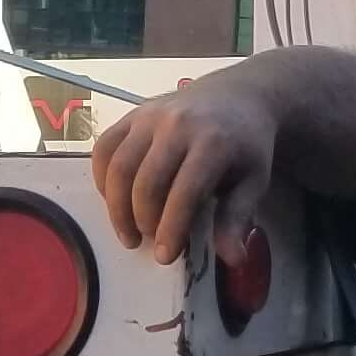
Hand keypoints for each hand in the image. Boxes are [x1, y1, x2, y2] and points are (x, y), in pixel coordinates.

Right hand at [93, 82, 278, 265]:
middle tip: (147, 241)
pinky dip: (102, 178)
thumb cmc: (245, 144)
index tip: (166, 255)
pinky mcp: (133, 114)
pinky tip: (115, 199)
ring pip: (119, 166)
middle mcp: (178, 125)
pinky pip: (105, 148)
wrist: (237, 96)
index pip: (185, 192)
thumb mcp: (254, 180)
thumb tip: (232, 258)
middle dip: (142, 221)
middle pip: (146, 182)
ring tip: (128, 230)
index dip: (171, 228)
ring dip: (117, 206)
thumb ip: (238, 217)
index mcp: (213, 143)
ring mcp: (151, 116)